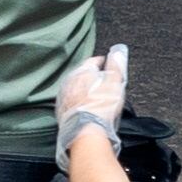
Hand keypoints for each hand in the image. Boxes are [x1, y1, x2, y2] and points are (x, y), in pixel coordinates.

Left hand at [56, 42, 128, 169]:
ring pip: (75, 88)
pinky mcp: (62, 111)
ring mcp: (64, 97)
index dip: (102, 61)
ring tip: (93, 94)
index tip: (106, 63)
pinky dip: (78, 102)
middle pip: (82, 74)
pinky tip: (84, 107)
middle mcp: (70, 82)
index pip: (92, 61)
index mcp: (82, 72)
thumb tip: (118, 51)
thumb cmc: (101, 106)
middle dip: (91, 75)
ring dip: (83, 88)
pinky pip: (70, 102)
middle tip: (101, 79)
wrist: (86, 131)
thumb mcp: (115, 82)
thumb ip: (117, 65)